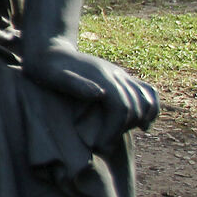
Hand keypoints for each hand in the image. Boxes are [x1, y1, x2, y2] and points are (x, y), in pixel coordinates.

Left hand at [25, 41, 159, 133]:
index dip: (114, 129)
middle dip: (122, 130)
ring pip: (146, 99)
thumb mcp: (53, 76)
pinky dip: (151, 109)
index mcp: (102, 76)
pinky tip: (143, 126)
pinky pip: (147, 92)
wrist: (49, 49)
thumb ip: (74, 84)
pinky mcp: (121, 78)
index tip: (100, 146)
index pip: (121, 107)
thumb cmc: (46, 66)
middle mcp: (116, 74)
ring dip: (139, 121)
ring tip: (119, 137)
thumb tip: (100, 94)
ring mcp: (121, 75)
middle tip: (103, 147)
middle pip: (135, 106)